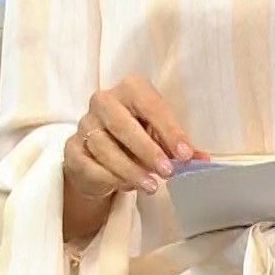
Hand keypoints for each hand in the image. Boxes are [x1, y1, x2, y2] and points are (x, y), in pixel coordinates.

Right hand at [62, 74, 207, 199]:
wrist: (100, 157)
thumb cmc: (137, 139)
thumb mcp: (160, 137)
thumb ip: (179, 147)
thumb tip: (202, 160)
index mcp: (130, 88)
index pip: (150, 105)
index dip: (169, 129)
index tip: (185, 154)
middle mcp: (103, 101)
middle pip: (122, 124)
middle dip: (148, 150)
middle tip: (168, 172)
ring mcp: (84, 124)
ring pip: (104, 147)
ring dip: (130, 169)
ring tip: (151, 186)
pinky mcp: (72, 149)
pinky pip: (89, 165)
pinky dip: (110, 178)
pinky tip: (126, 186)